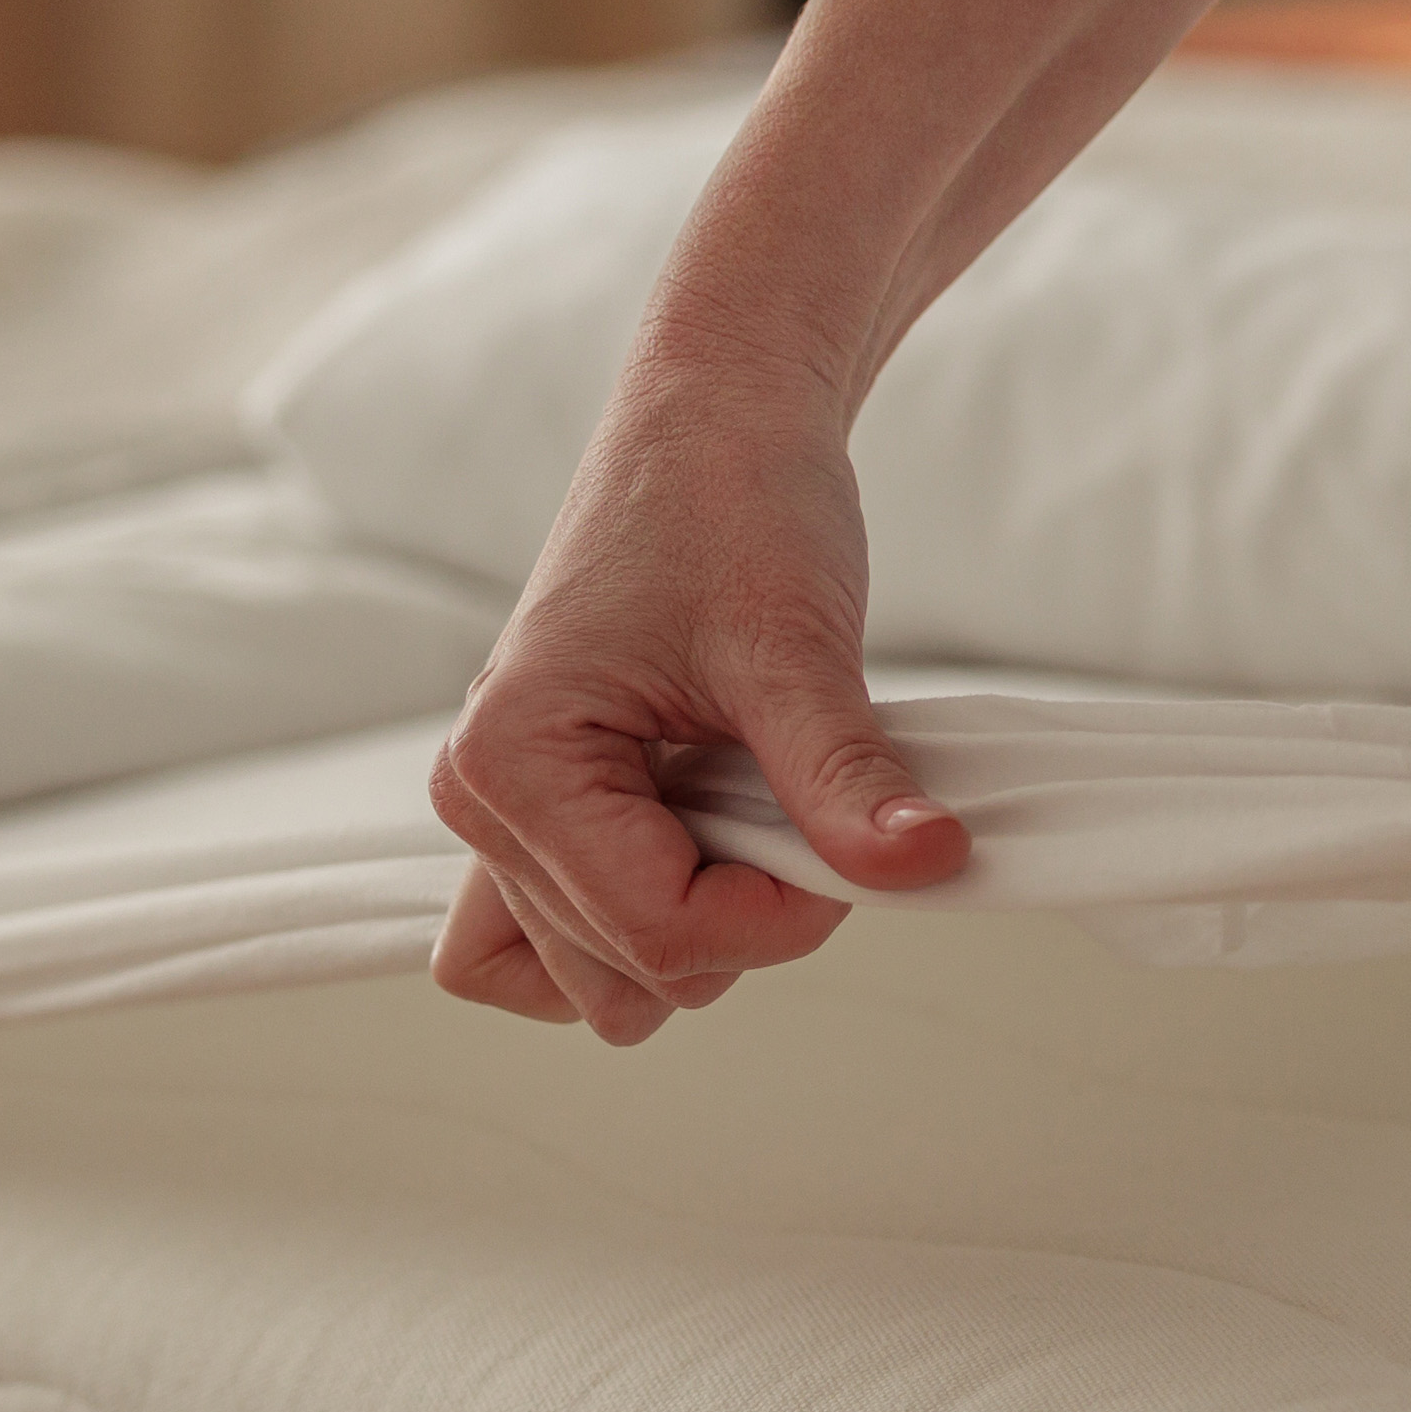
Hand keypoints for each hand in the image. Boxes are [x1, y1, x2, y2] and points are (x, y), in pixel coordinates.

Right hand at [428, 367, 968, 1043]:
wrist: (715, 423)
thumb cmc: (735, 502)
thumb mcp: (797, 643)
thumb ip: (846, 777)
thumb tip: (930, 866)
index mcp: (510, 762)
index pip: (660, 935)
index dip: (784, 915)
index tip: (854, 836)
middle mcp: (480, 804)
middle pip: (630, 978)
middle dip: (744, 922)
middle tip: (802, 806)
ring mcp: (502, 819)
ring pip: (600, 988)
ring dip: (700, 933)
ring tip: (755, 815)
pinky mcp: (544, 819)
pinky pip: (553, 954)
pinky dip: (640, 940)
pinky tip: (712, 866)